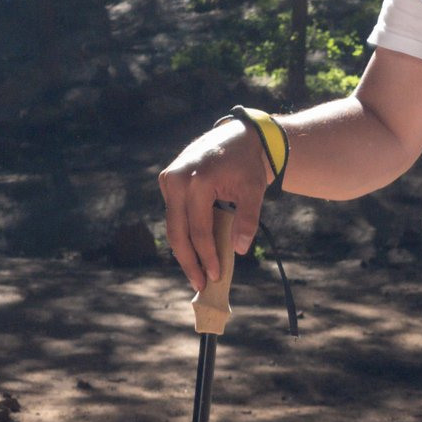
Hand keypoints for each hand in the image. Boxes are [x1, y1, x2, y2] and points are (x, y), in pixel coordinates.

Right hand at [158, 122, 268, 293]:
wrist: (237, 136)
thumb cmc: (247, 164)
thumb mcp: (254, 190)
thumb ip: (247, 219)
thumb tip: (238, 249)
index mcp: (196, 181)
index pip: (199, 230)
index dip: (207, 256)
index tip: (215, 276)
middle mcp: (176, 180)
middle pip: (178, 233)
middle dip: (189, 262)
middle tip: (200, 284)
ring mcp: (168, 180)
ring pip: (173, 226)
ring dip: (184, 251)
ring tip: (197, 273)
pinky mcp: (167, 181)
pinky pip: (174, 215)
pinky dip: (184, 234)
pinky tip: (194, 252)